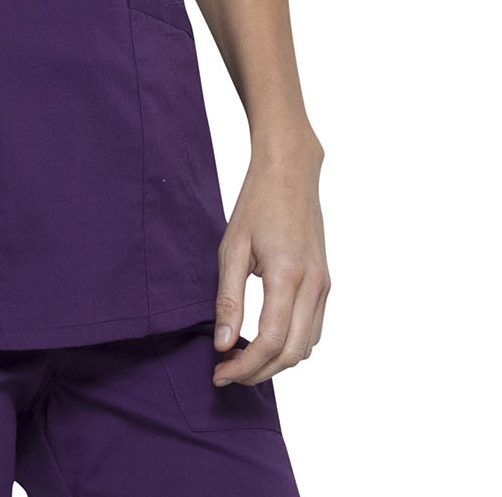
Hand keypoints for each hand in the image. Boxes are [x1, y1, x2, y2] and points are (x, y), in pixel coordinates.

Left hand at [211, 136, 329, 386]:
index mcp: (288, 275)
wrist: (290, 172)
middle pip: (292, 354)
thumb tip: (223, 344)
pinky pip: (314, 330)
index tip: (218, 373)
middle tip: (226, 371)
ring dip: (276, 362)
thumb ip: (228, 298)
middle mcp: (314, 286)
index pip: (270, 342)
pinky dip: (292, 345)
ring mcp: (325, 286)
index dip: (244, 366)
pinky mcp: (326, 283)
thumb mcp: (232, 247)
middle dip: (258, 372)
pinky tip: (264, 338)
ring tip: (241, 356)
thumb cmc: (257, 203)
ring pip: (307, 347)